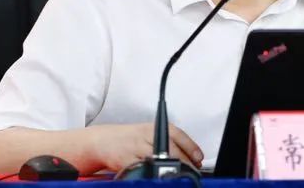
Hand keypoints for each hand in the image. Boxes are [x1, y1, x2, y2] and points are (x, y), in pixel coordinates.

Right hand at [86, 123, 203, 171]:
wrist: (104, 141)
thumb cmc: (130, 138)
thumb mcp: (150, 133)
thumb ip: (169, 142)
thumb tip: (191, 156)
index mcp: (154, 128)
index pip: (178, 135)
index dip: (191, 147)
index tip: (198, 158)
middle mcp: (147, 136)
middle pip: (172, 149)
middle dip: (186, 162)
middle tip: (193, 170)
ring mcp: (137, 148)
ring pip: (161, 160)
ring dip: (173, 169)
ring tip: (179, 176)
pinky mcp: (127, 161)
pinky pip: (145, 169)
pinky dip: (154, 173)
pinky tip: (159, 176)